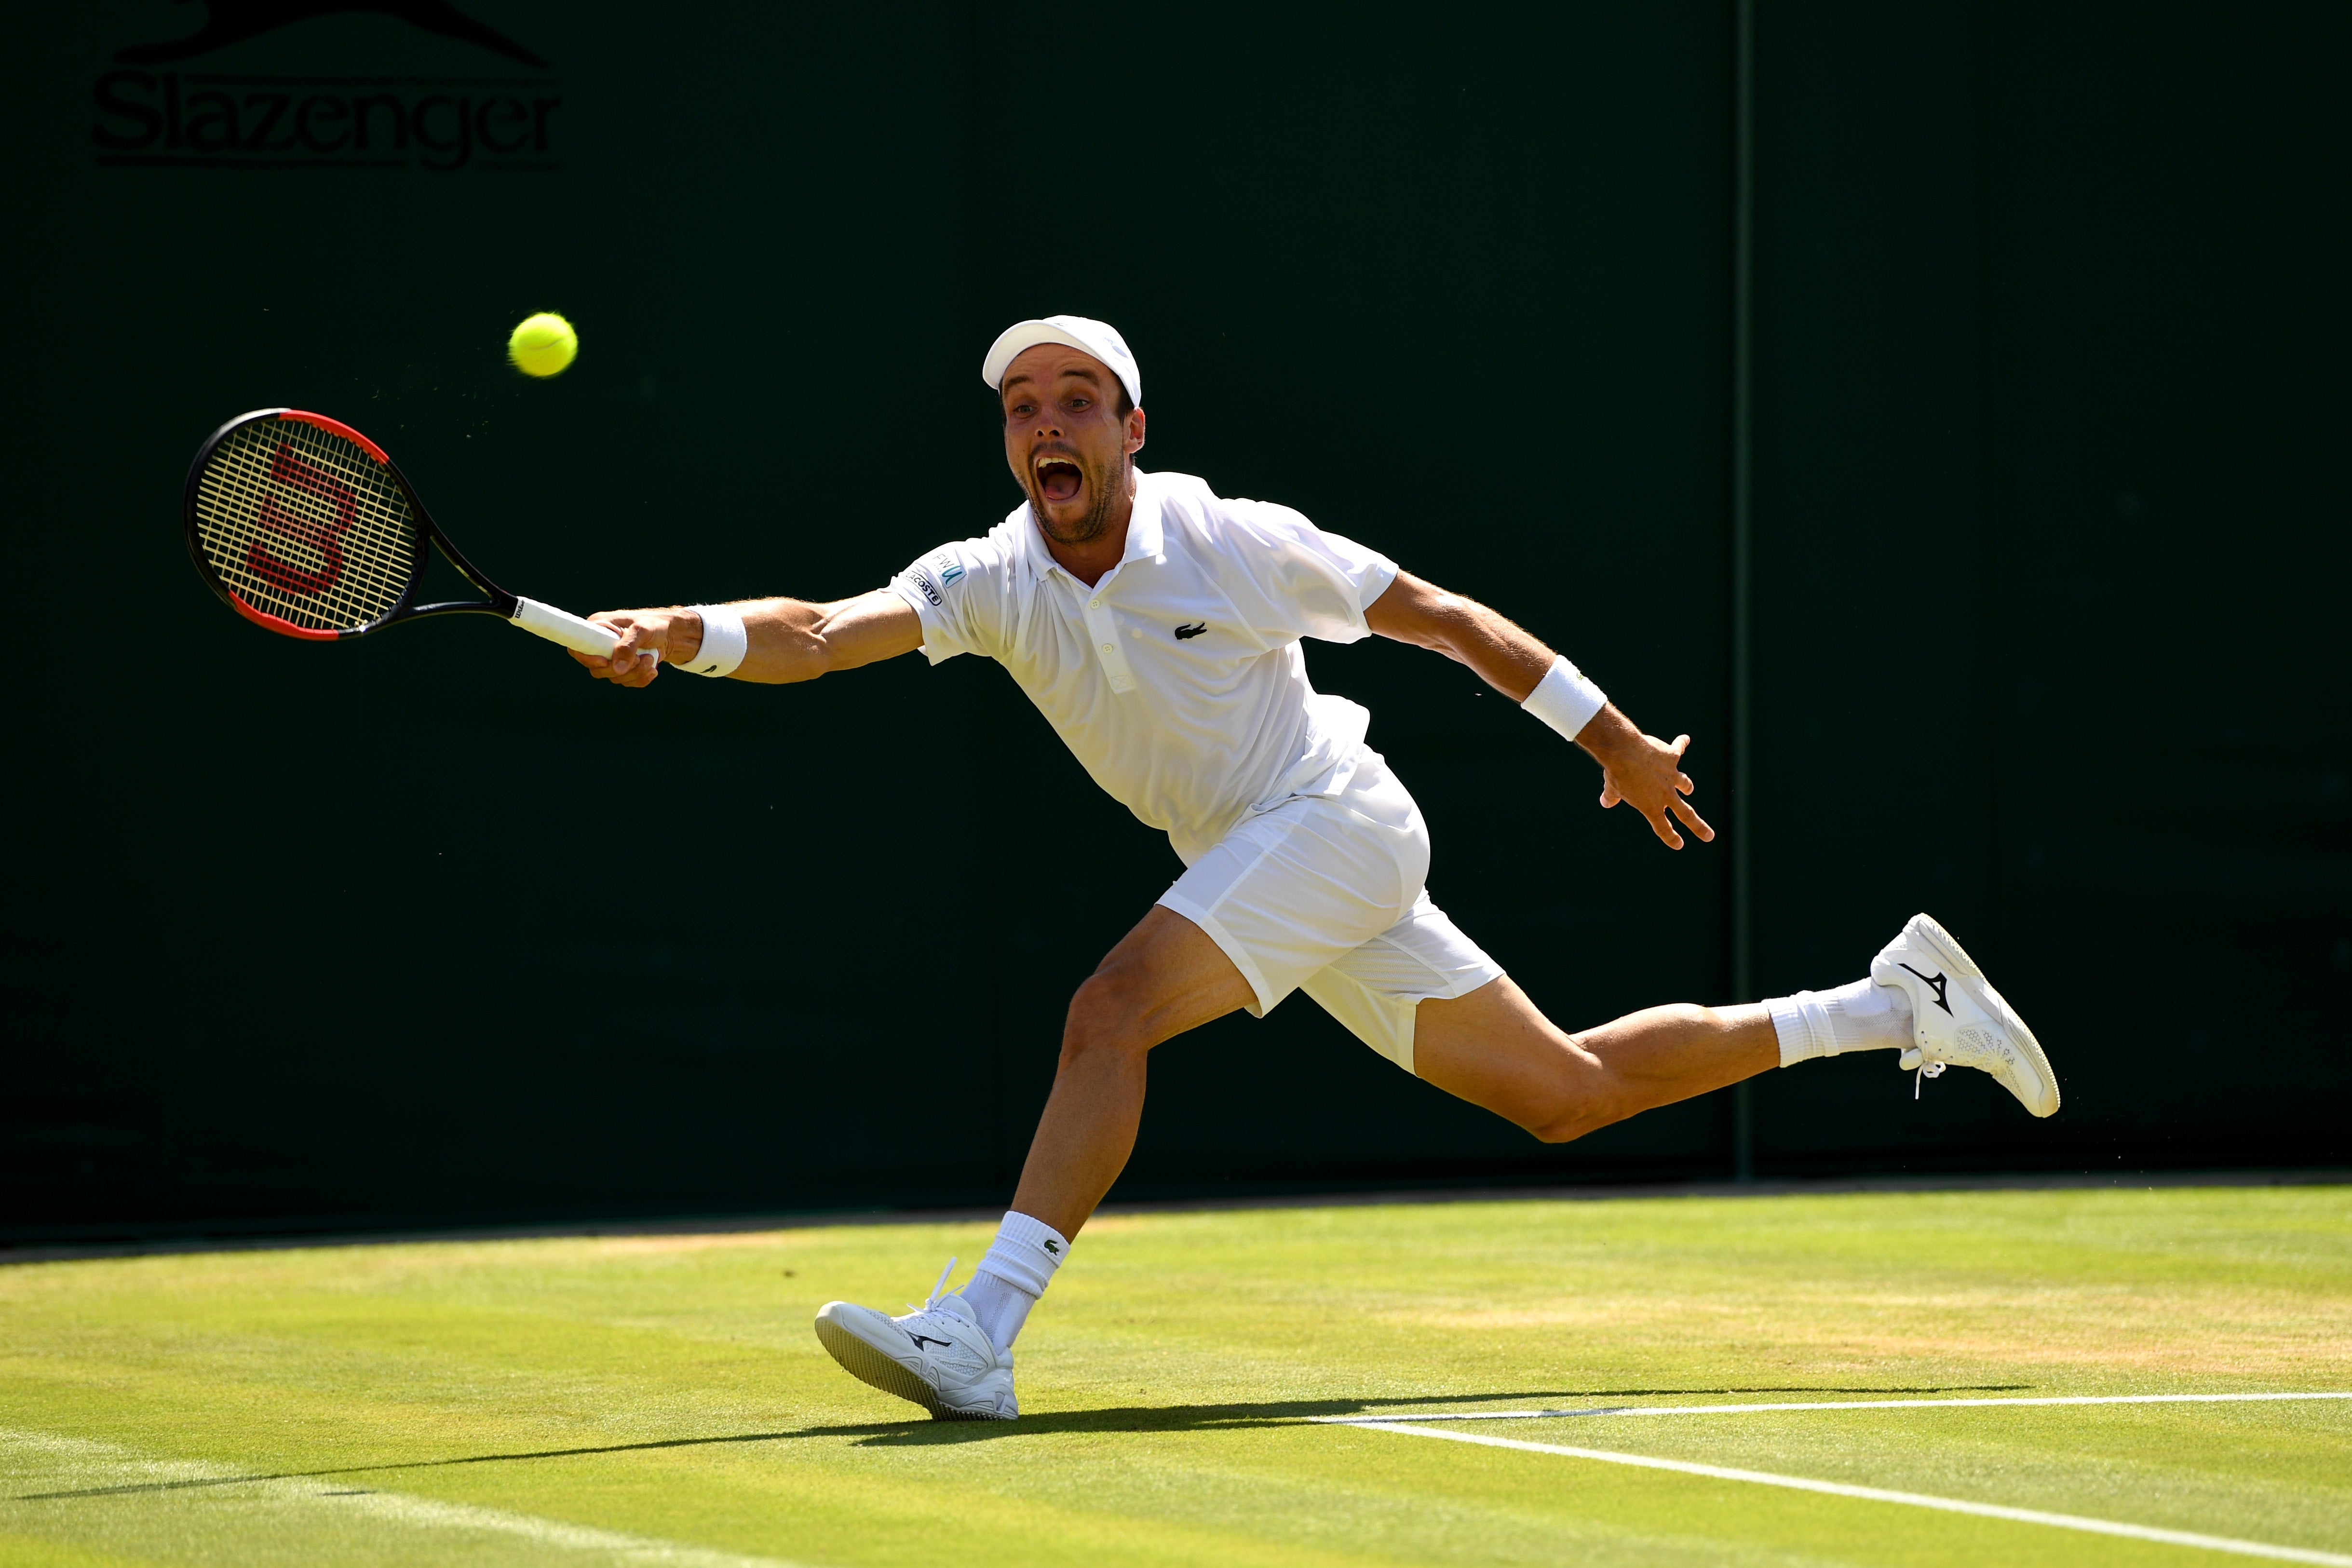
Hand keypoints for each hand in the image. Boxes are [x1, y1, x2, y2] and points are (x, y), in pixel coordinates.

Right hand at [568, 608, 701, 688]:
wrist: (672, 633)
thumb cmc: (655, 624)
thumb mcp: (642, 630)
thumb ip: (628, 646)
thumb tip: (617, 668)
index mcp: (598, 628)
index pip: (577, 647)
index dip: (586, 658)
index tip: (604, 661)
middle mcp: (601, 645)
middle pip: (596, 669)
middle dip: (619, 668)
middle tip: (640, 658)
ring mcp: (612, 658)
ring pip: (613, 677)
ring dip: (634, 673)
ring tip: (650, 659)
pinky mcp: (624, 669)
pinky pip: (627, 682)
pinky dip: (640, 679)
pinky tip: (653, 669)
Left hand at [1592, 726, 1715, 850]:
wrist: (1624, 752)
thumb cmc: (1616, 773)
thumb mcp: (1612, 789)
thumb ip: (1611, 797)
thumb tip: (1606, 802)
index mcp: (1650, 806)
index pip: (1663, 828)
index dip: (1671, 838)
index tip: (1679, 844)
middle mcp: (1665, 794)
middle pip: (1686, 814)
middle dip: (1699, 827)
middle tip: (1709, 836)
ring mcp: (1670, 776)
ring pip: (1685, 783)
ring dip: (1687, 785)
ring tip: (1689, 788)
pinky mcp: (1671, 757)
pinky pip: (1678, 748)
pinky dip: (1681, 743)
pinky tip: (1684, 739)